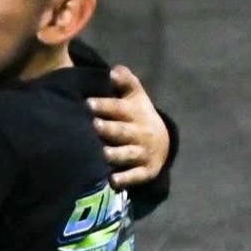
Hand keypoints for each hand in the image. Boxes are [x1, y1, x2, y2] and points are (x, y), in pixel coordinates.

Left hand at [87, 65, 169, 187]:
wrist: (163, 143)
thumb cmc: (138, 116)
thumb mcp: (136, 96)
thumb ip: (125, 82)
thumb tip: (113, 70)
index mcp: (135, 113)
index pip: (119, 108)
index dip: (105, 105)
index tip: (88, 103)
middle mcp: (140, 133)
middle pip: (122, 131)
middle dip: (109, 129)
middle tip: (93, 125)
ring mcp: (142, 153)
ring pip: (127, 154)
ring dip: (115, 154)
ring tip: (102, 153)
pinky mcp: (145, 171)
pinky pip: (135, 177)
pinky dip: (125, 179)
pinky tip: (112, 181)